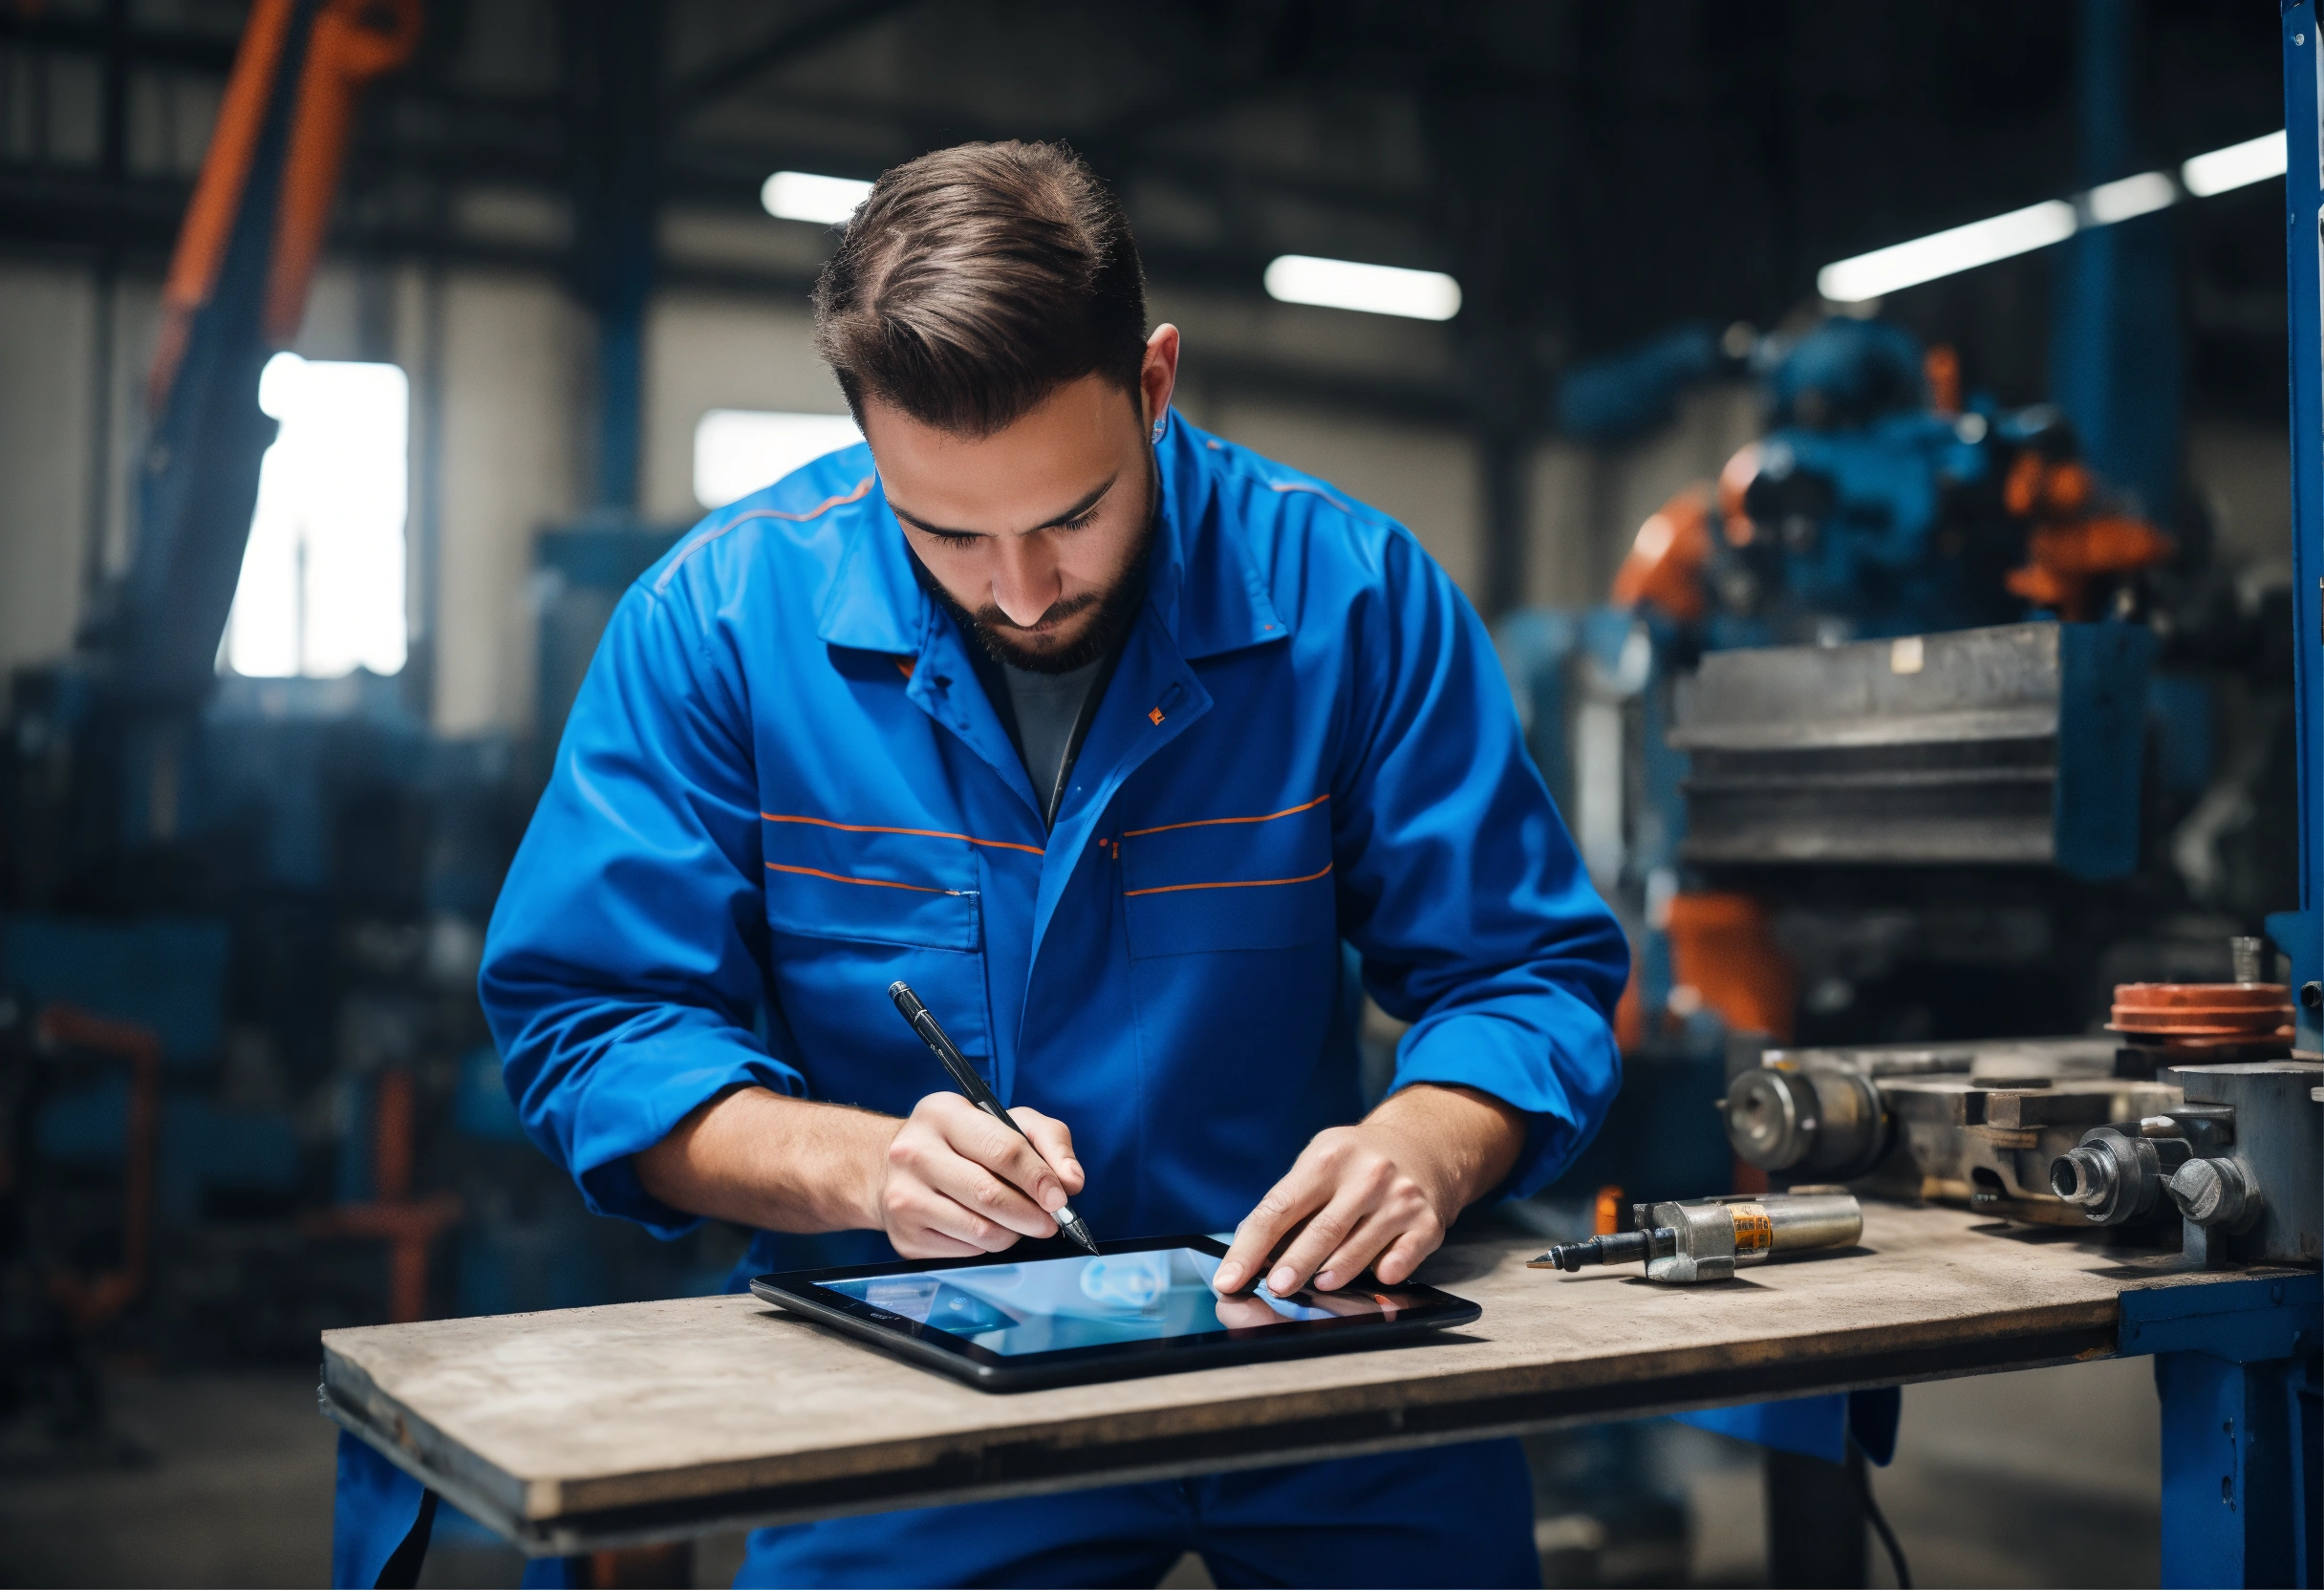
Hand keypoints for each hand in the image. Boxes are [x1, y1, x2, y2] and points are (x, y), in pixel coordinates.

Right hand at [877, 1092, 1084, 1257]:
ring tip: (1018, 1222)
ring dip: (1013, 1233)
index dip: (1038, 1178)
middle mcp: (914, 1153)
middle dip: (1031, 1214)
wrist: (890, 1167)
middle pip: (990, 1195)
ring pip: (980, 1231)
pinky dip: (988, 1246)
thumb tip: (1071, 1181)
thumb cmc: (960, 1142)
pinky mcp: (905, 1237)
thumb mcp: (1005, 1121)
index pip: (1002, 1150)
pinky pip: (965, 1251)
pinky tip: (985, 1227)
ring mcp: (904, 1197)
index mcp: (943, 1114)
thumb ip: (1048, 1140)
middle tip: (1050, 1221)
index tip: (1060, 1198)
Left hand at [1211, 1084, 1523, 1296]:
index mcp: (1327, 1158)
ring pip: (1361, 1246)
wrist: (1423, 1146)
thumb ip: (1288, 1205)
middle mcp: (1367, 1175)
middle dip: (1295, 1263)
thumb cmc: (1356, 1163)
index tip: (1229, 1278)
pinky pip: (1403, 1258)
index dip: (1250, 1247)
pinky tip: (1377, 1276)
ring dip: (1337, 1271)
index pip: (1280, 1208)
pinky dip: (1388, 1270)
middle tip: (1275, 1288)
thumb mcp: (1318, 1164)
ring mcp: (1400, 1199)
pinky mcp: (1427, 1223)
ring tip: (1318, 1285)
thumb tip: (1249, 1256)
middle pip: (1323, 1229)